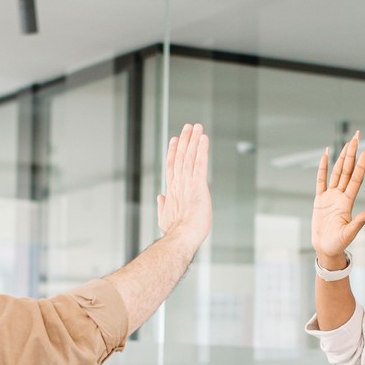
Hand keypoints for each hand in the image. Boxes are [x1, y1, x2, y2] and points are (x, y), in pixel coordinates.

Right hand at [157, 124, 210, 246]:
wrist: (181, 237)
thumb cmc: (175, 232)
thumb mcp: (165, 218)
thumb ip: (163, 205)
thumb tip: (160, 196)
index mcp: (172, 191)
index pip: (172, 166)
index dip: (173, 152)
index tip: (175, 140)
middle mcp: (178, 183)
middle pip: (180, 157)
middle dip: (185, 140)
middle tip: (188, 127)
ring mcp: (188, 183)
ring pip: (190, 156)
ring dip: (193, 140)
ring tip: (196, 127)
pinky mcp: (198, 185)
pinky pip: (200, 163)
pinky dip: (202, 149)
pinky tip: (204, 138)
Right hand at [311, 132, 364, 264]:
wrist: (326, 249)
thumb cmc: (338, 244)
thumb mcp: (349, 234)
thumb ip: (359, 222)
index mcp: (348, 202)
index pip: (356, 177)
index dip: (362, 162)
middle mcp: (341, 195)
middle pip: (348, 169)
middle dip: (353, 152)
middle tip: (358, 136)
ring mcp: (330, 196)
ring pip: (337, 172)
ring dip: (343, 157)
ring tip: (348, 142)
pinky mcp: (320, 200)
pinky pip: (321, 180)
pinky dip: (323, 167)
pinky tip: (326, 155)